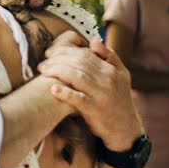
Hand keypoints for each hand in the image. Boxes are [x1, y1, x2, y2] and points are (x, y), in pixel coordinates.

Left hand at [37, 36, 142, 150]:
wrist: (125, 127)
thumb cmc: (119, 99)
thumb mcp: (121, 75)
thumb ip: (109, 56)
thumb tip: (94, 40)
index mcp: (111, 69)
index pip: (84, 54)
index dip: (65, 51)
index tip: (50, 52)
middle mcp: (107, 79)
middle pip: (78, 63)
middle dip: (57, 60)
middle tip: (42, 63)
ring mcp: (101, 94)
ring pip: (77, 77)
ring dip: (57, 71)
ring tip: (43, 71)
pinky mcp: (95, 109)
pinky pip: (78, 99)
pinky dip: (65, 93)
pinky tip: (53, 89)